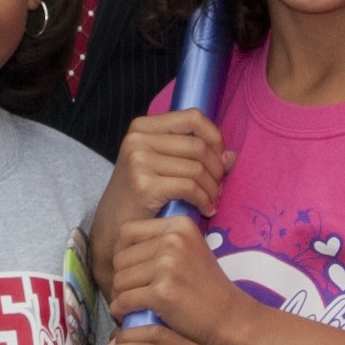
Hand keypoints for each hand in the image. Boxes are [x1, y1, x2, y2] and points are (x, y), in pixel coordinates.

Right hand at [107, 110, 228, 226]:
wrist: (113, 226)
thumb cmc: (141, 196)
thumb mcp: (162, 166)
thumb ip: (194, 155)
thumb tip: (232, 155)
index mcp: (143, 127)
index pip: (193, 117)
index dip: (215, 136)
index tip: (220, 158)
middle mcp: (138, 139)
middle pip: (198, 146)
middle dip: (217, 170)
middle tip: (219, 188)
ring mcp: (139, 160)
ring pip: (197, 168)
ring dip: (212, 189)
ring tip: (212, 201)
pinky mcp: (144, 184)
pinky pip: (190, 187)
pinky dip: (203, 200)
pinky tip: (205, 210)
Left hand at [111, 214, 242, 344]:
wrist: (229, 319)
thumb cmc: (206, 288)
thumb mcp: (189, 250)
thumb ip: (160, 241)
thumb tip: (119, 246)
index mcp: (179, 225)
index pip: (127, 231)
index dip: (122, 253)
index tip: (131, 270)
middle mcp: (173, 240)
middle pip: (120, 257)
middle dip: (122, 279)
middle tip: (133, 293)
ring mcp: (167, 266)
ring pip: (119, 280)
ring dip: (121, 296)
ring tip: (134, 305)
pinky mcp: (162, 292)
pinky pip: (123, 300)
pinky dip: (122, 311)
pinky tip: (130, 316)